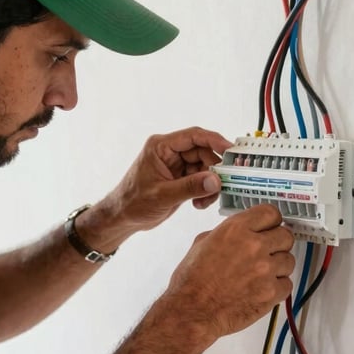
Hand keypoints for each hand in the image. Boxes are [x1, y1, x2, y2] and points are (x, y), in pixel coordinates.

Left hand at [99, 127, 231, 234]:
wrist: (122, 217)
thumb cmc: (133, 202)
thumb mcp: (163, 195)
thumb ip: (190, 187)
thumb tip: (215, 180)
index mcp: (161, 147)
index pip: (193, 136)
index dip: (214, 141)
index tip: (230, 151)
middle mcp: (169, 152)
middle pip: (203, 153)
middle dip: (213, 171)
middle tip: (220, 187)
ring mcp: (176, 165)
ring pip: (204, 167)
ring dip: (209, 184)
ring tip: (204, 201)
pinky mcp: (180, 178)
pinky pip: (200, 179)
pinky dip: (204, 191)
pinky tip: (199, 203)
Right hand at [163, 204, 294, 343]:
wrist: (192, 311)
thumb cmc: (192, 281)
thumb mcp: (202, 243)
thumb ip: (227, 233)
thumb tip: (241, 234)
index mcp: (236, 229)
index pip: (271, 213)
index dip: (271, 221)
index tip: (270, 227)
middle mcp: (254, 246)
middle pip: (285, 236)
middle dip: (277, 243)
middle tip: (267, 252)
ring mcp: (265, 270)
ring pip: (289, 260)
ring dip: (277, 266)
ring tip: (260, 274)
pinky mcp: (271, 293)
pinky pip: (286, 284)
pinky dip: (277, 287)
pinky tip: (260, 289)